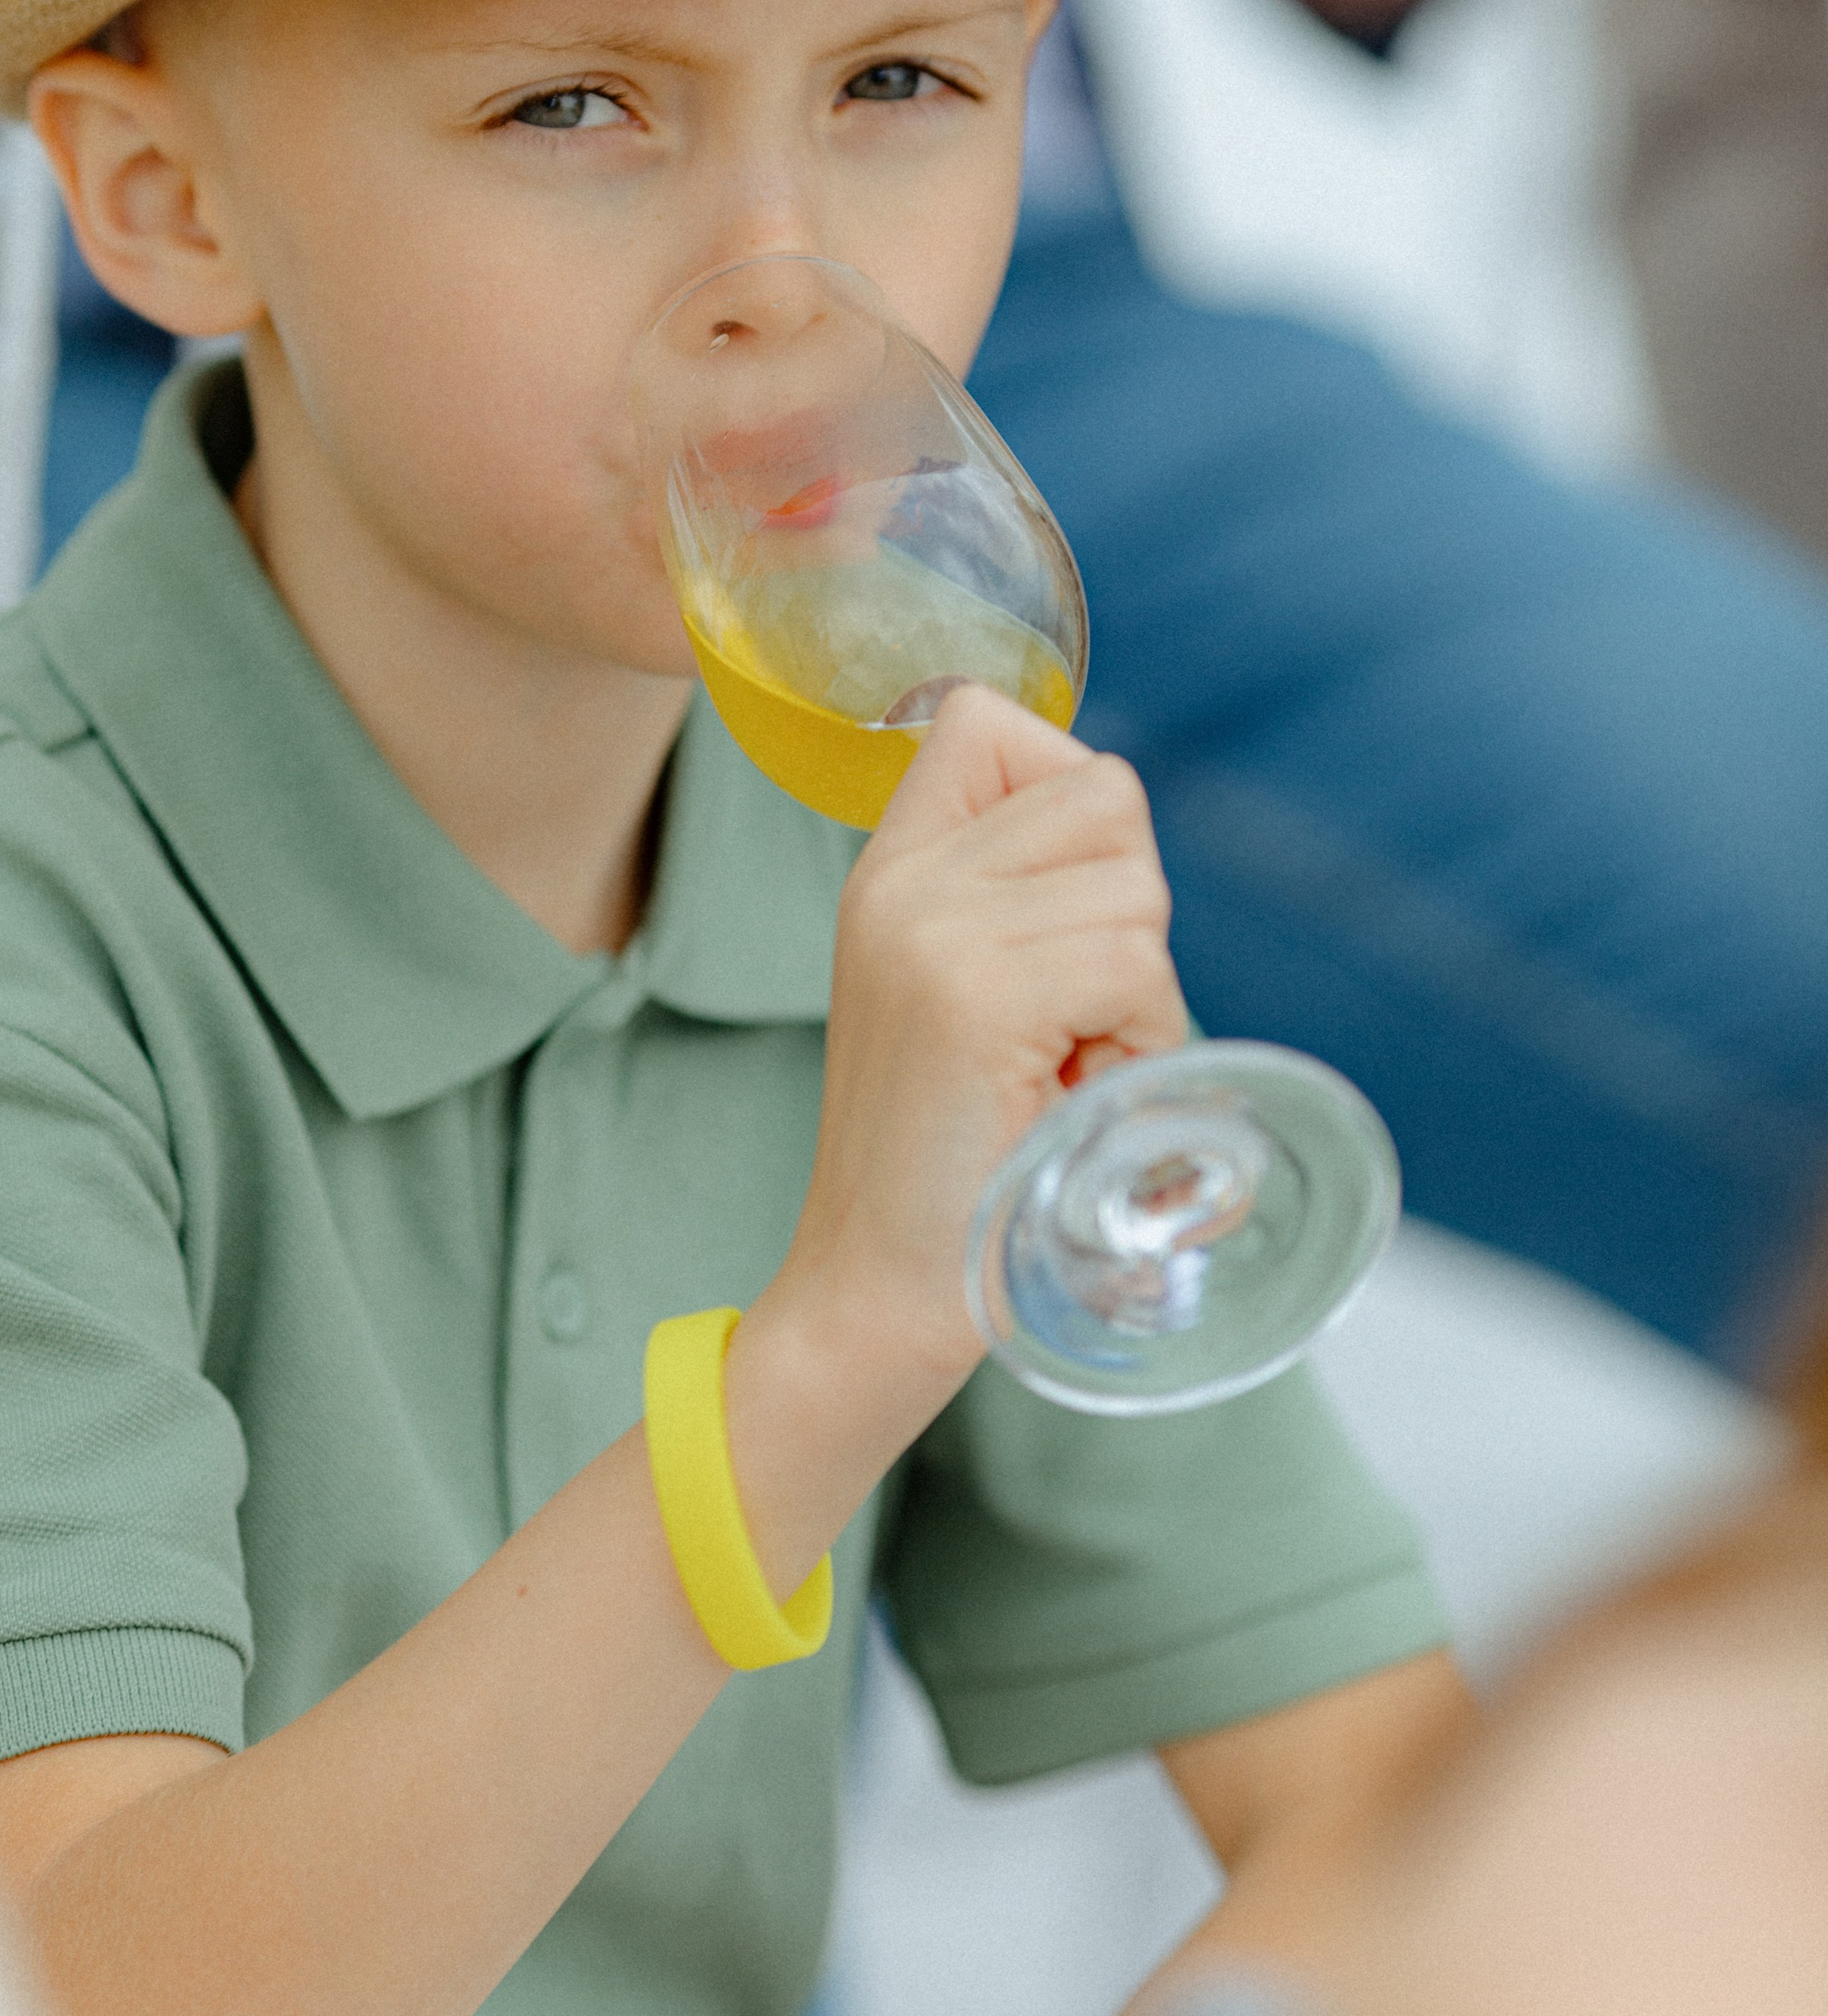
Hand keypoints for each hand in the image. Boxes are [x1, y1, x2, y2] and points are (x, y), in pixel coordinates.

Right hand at [777, 684, 1185, 1390]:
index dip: (1070, 798)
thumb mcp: (957, 992)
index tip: (1059, 911)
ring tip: (1066, 1071)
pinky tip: (1069, 1095)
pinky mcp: (973, 995)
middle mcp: (900, 880)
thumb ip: (1014, 899)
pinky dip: (1136, 1038)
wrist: (874, 1296)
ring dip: (1142, 994)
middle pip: (1106, 796)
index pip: (990, 719)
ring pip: (1136, 889)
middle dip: (1129, 910)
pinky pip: (1131, 962)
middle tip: (1074, 1023)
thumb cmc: (951, 1163)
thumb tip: (1122, 828)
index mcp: (889, 868)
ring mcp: (931, 929)